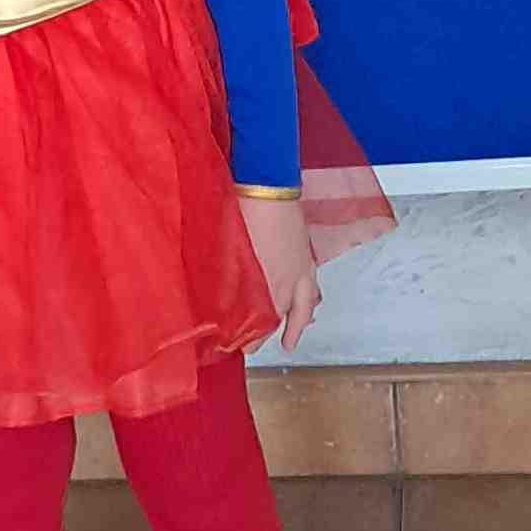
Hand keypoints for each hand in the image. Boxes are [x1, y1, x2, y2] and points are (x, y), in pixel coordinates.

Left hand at [237, 191, 320, 354]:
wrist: (267, 183)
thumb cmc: (242, 212)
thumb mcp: (227, 250)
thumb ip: (226, 279)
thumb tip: (218, 300)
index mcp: (268, 283)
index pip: (262, 321)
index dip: (251, 337)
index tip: (241, 347)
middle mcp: (289, 280)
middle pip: (284, 316)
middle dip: (276, 333)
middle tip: (267, 347)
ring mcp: (301, 267)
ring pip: (305, 304)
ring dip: (297, 322)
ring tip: (292, 337)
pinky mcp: (306, 254)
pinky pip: (312, 287)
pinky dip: (309, 300)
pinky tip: (308, 301)